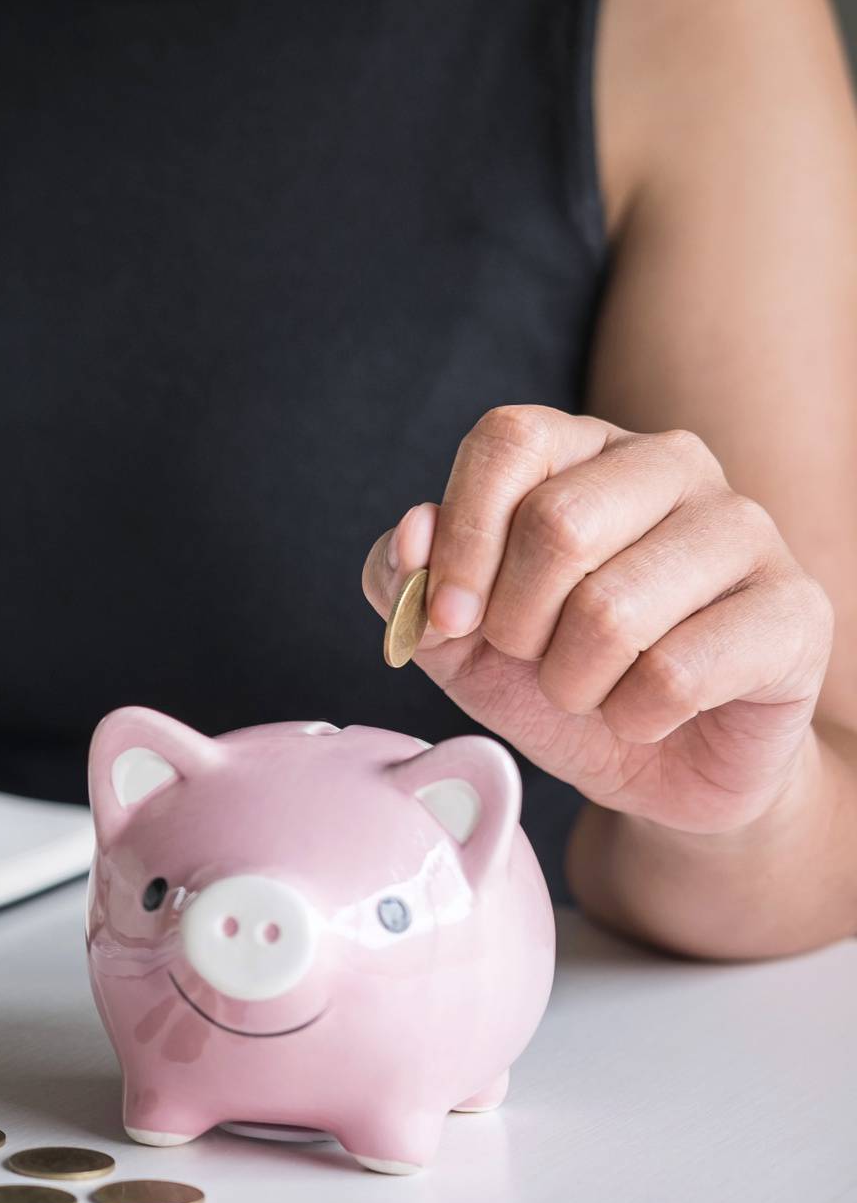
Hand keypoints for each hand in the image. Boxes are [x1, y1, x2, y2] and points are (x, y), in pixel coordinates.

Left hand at [362, 406, 832, 834]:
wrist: (661, 762)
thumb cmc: (558, 674)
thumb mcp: (454, 635)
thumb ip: (406, 578)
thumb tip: (412, 536)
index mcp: (582, 450)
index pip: (509, 440)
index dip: (463, 537)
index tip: (451, 619)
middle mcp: (670, 465)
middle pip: (557, 523)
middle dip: (516, 624)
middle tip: (534, 659)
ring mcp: (744, 530)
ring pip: (613, 608)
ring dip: (573, 681)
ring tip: (590, 689)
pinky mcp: (795, 609)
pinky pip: (676, 674)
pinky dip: (633, 716)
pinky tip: (647, 713)